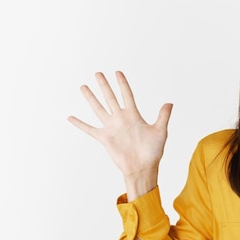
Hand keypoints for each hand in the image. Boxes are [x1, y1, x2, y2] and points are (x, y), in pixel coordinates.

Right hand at [67, 71, 172, 198]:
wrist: (142, 167)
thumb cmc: (153, 152)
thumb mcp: (160, 131)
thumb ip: (163, 116)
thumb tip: (170, 102)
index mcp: (134, 115)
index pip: (127, 95)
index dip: (122, 83)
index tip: (117, 72)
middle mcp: (121, 119)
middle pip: (110, 98)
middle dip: (104, 85)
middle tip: (98, 73)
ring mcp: (111, 128)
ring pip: (98, 109)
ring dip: (91, 98)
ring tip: (83, 87)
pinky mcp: (104, 138)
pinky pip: (89, 129)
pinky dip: (79, 124)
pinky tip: (70, 117)